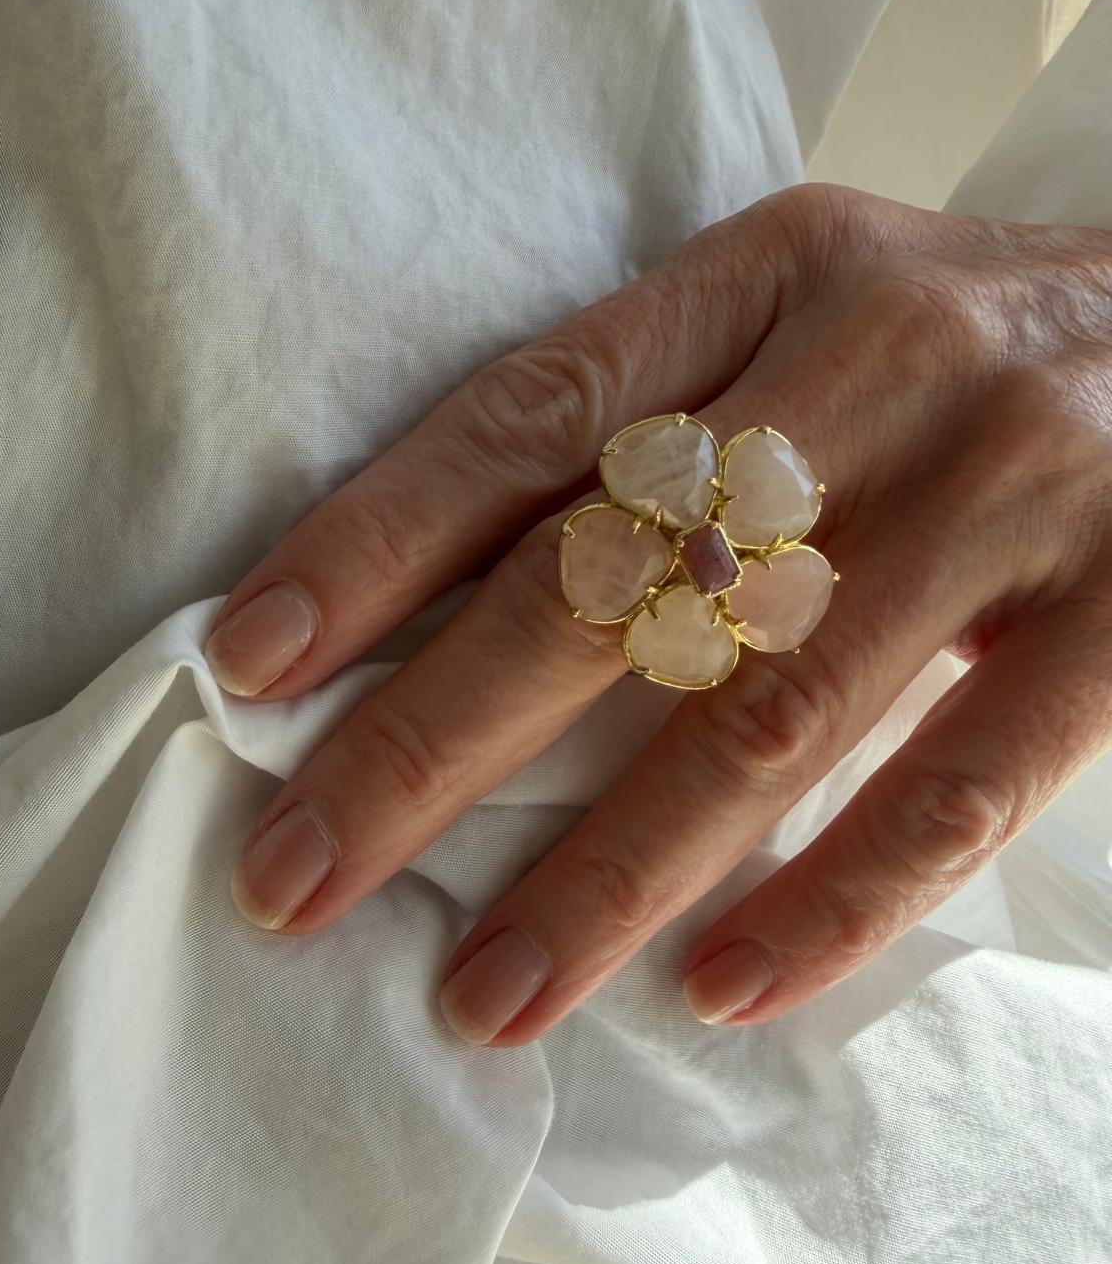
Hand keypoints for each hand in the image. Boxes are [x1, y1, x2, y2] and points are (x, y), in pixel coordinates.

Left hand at [204, 185, 1111, 1044]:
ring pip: (768, 707)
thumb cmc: (956, 351)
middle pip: (614, 577)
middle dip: (432, 744)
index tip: (249, 669)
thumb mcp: (805, 324)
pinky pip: (958, 784)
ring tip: (486, 992)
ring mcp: (1013, 487)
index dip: (374, 544)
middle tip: (299, 878)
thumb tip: (437, 621)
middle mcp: (882, 361)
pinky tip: (718, 988)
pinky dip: (831, 900)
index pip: (529, 415)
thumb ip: (657, 436)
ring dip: (608, 871)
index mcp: (773, 271)